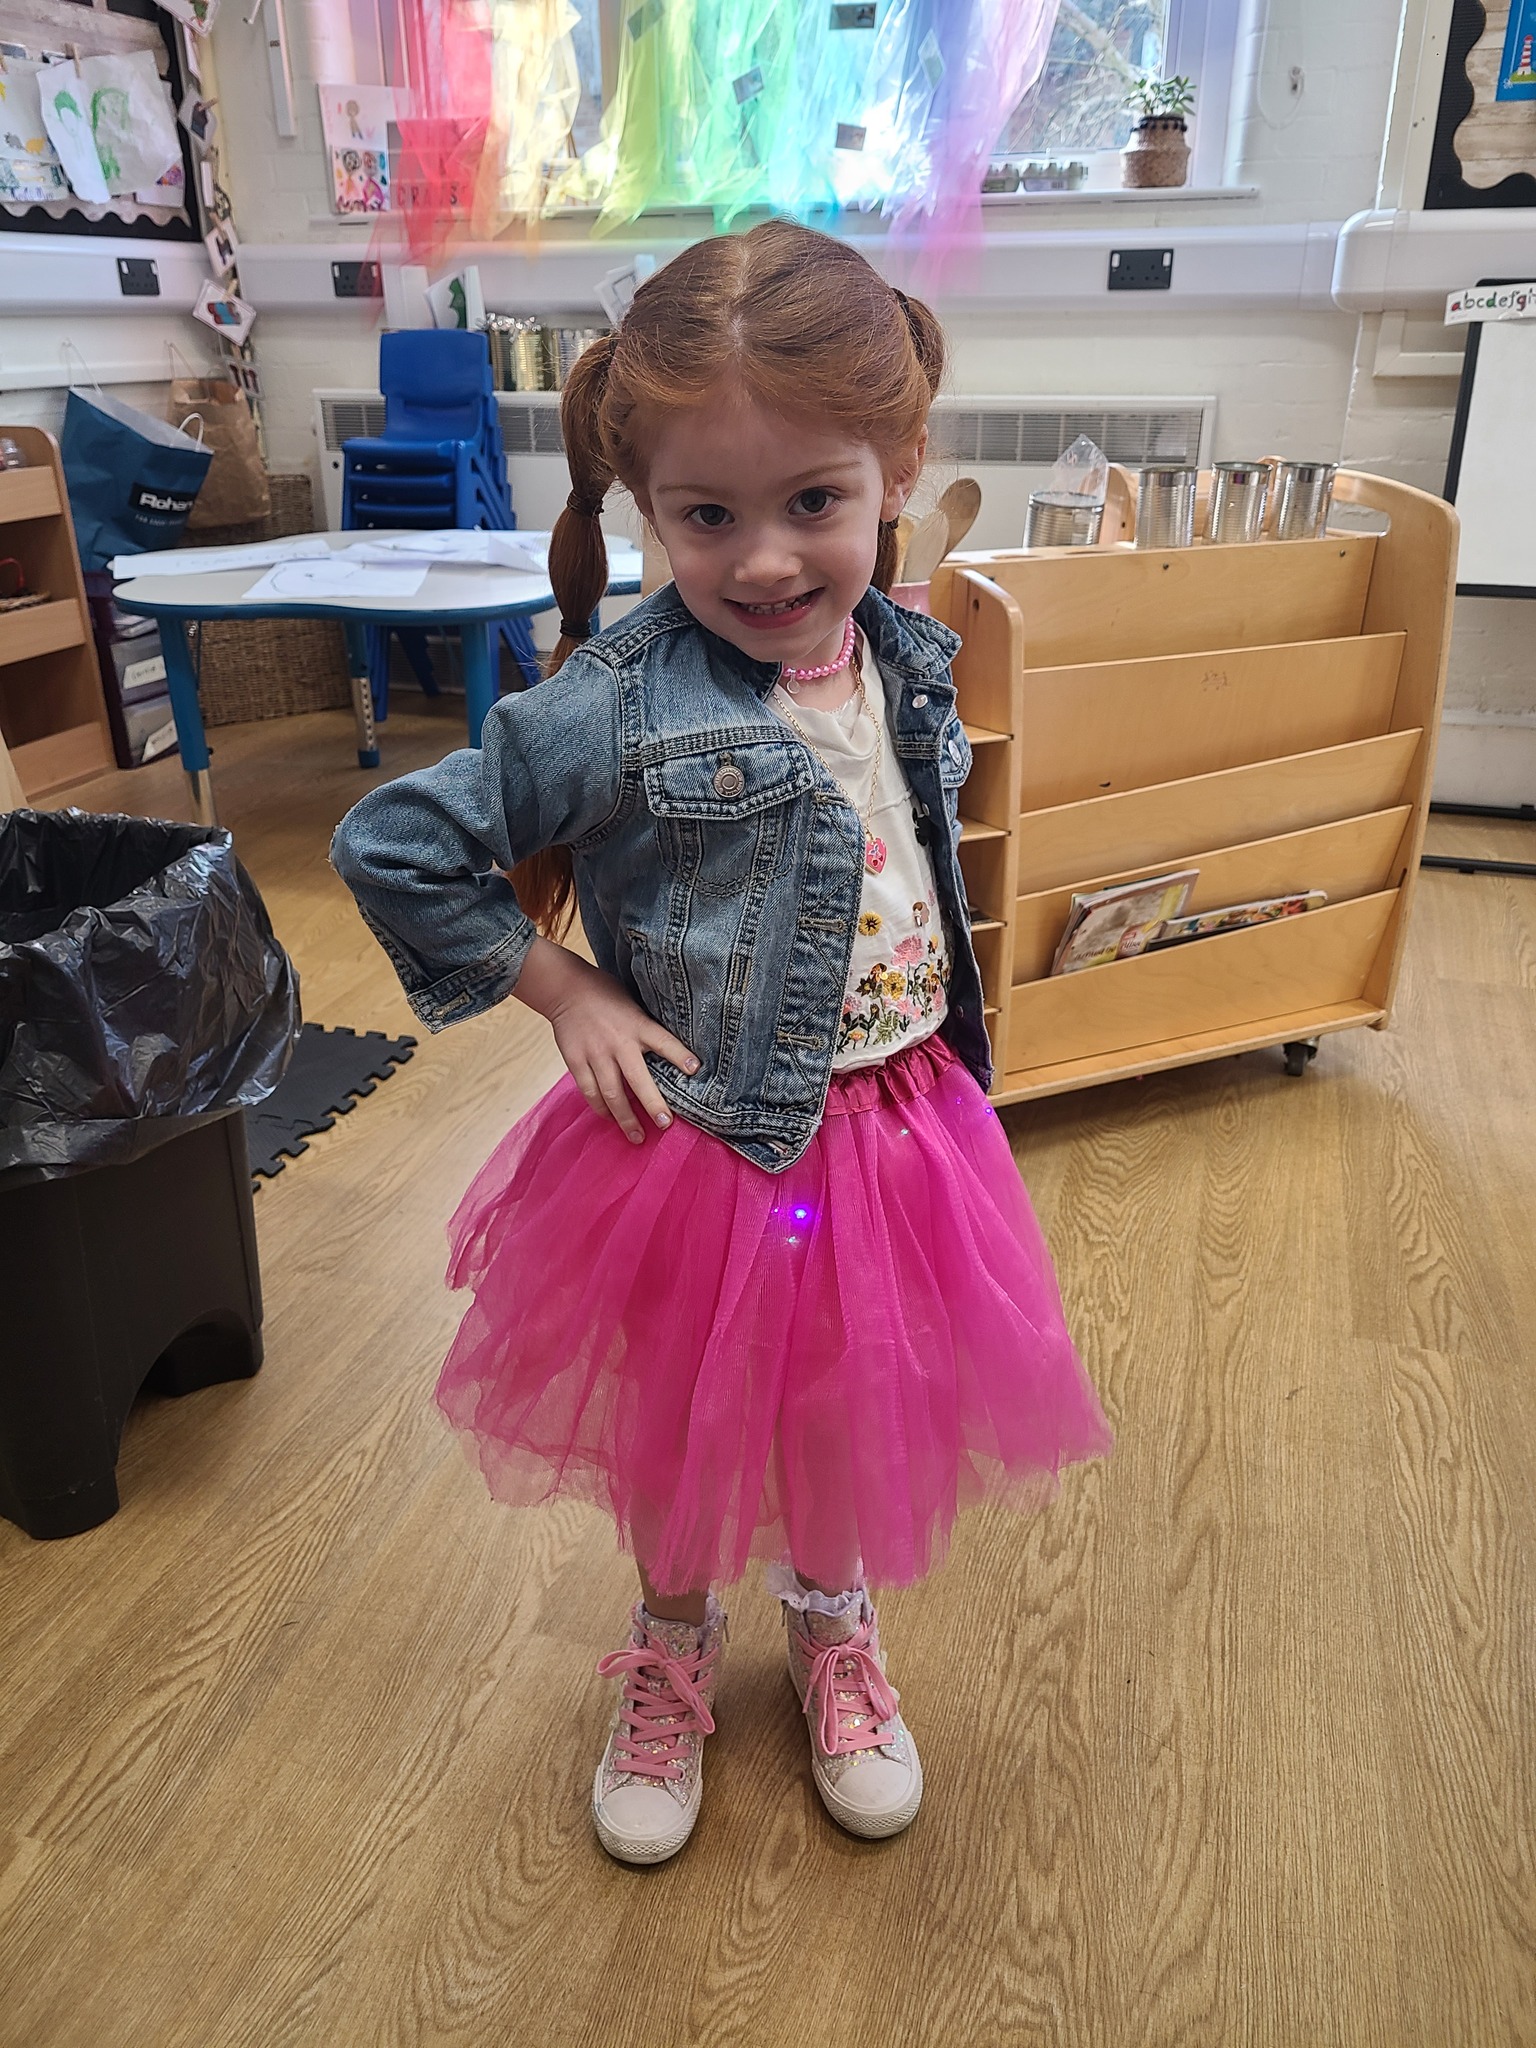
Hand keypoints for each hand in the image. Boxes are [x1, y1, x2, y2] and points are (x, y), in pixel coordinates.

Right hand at [514, 938, 697, 1144]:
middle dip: (653, 1105)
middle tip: (665, 1124)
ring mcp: (596, 1054)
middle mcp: (618, 1042)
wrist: (565, 989)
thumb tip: (672, 1051)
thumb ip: (647, 1027)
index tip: (695, 1070)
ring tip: (637, 1136)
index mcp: (637, 1024)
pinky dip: (601, 1108)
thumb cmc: (606, 994)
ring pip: (612, 1094)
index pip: (664, 1041)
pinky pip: (590, 1092)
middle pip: (638, 1080)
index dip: (680, 1056)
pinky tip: (610, 1118)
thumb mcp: (634, 1004)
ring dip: (625, 1119)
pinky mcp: (576, 1061)